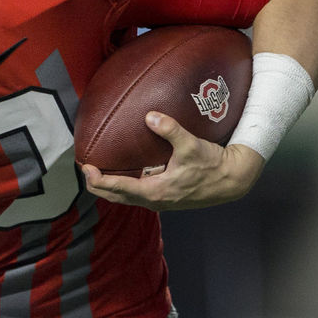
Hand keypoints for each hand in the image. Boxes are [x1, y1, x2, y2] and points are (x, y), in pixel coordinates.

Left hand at [80, 112, 264, 210]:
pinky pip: (138, 195)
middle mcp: (155, 200)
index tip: (86, 168)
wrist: (233, 180)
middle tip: (85, 170)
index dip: (99, 180)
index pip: (119, 188)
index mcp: (156, 191)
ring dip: (111, 188)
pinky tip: (124, 173)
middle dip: (98, 186)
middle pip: (117, 198)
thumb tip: (150, 116)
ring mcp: (161, 201)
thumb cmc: (212, 164)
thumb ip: (170, 129)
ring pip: (127, 198)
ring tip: (98, 173)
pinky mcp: (167, 198)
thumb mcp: (191, 145)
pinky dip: (125, 187)